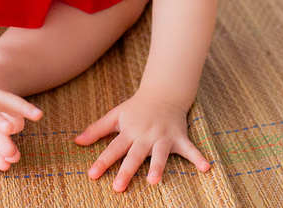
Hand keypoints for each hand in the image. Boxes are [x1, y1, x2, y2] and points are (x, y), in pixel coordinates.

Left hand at [75, 92, 210, 191]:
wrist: (163, 94)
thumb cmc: (136, 108)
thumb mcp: (115, 116)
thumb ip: (96, 129)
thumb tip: (76, 142)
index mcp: (129, 132)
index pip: (113, 149)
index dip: (102, 162)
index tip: (91, 175)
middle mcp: (145, 136)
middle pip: (134, 156)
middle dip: (126, 171)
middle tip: (118, 187)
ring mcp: (163, 137)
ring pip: (160, 154)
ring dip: (158, 167)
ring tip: (153, 181)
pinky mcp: (179, 137)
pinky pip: (190, 149)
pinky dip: (198, 157)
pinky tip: (206, 168)